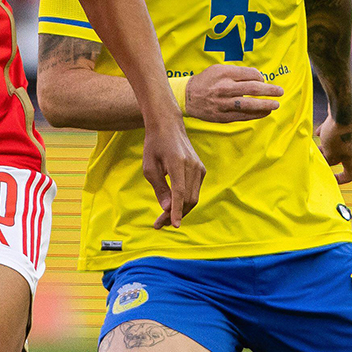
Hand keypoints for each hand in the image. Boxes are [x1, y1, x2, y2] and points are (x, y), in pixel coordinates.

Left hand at [142, 113, 205, 228]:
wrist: (168, 126)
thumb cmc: (155, 145)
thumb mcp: (149, 167)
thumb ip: (159, 188)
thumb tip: (167, 209)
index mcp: (177, 162)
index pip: (179, 192)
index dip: (177, 211)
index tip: (174, 225)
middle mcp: (192, 165)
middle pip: (188, 198)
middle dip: (175, 214)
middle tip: (159, 224)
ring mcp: (199, 167)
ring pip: (193, 197)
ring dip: (181, 211)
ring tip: (164, 219)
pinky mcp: (201, 170)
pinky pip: (195, 191)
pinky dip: (185, 201)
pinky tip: (173, 205)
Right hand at [184, 65, 282, 122]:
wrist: (187, 97)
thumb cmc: (206, 81)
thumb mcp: (218, 69)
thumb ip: (237, 72)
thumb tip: (258, 78)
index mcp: (224, 74)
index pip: (249, 74)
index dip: (260, 77)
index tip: (264, 80)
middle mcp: (224, 88)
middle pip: (252, 89)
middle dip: (269, 91)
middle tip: (280, 91)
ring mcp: (223, 104)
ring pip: (248, 105)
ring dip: (265, 105)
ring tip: (276, 104)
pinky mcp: (222, 116)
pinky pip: (242, 116)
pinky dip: (255, 115)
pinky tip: (265, 113)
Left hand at [315, 107, 351, 184]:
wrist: (342, 111)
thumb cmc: (337, 135)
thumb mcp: (329, 153)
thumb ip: (327, 161)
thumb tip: (322, 161)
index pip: (350, 175)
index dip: (340, 180)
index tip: (330, 179)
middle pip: (341, 158)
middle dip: (328, 159)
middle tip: (316, 158)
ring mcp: (350, 135)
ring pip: (337, 145)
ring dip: (326, 146)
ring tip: (315, 145)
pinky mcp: (345, 125)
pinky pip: (335, 133)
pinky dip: (327, 134)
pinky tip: (317, 132)